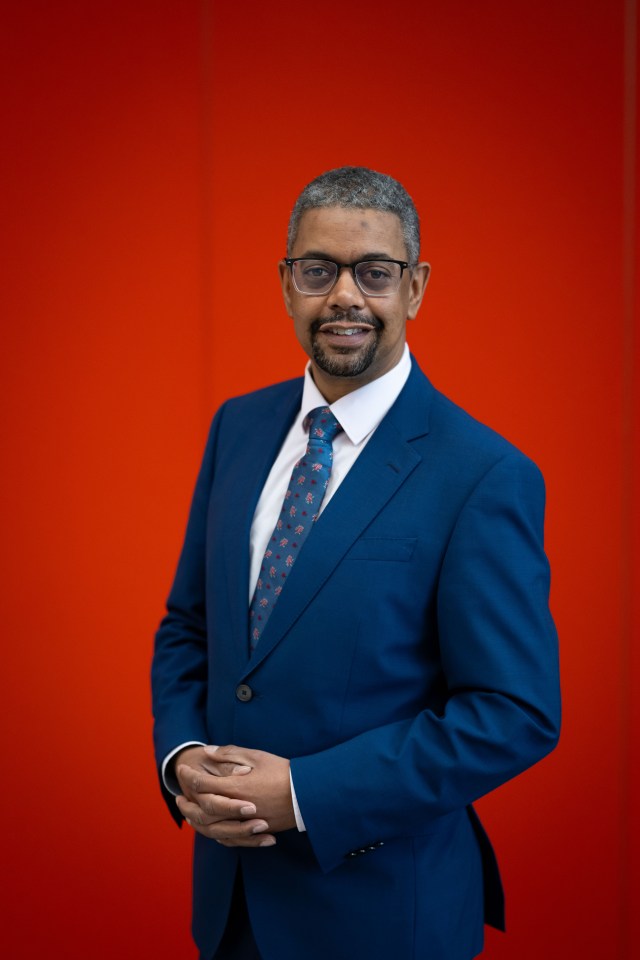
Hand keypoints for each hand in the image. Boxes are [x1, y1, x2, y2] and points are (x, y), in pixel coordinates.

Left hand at [177, 745, 295, 846]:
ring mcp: (246, 823)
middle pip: (203, 809)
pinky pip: (229, 838)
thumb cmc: (282, 771)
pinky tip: (211, 828)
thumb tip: (207, 752)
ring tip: (189, 814)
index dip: (190, 776)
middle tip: (178, 796)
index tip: (182, 769)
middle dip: (188, 802)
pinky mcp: (255, 832)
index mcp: (236, 787)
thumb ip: (229, 754)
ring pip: (213, 827)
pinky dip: (215, 833)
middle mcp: (237, 808)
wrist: (308, 794)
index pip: (203, 784)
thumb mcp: (256, 756)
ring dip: (197, 820)